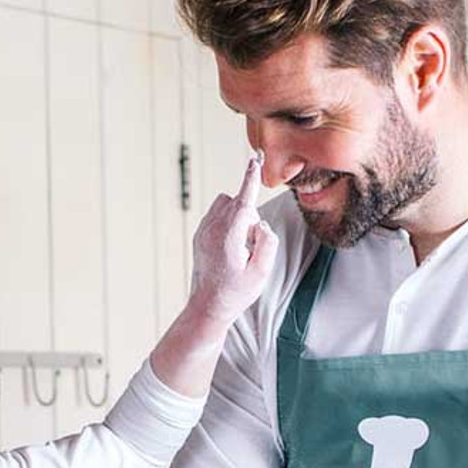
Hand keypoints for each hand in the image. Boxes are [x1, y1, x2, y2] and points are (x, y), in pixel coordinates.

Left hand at [187, 153, 277, 328]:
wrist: (208, 307)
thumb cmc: (236, 292)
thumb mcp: (261, 272)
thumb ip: (268, 243)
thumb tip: (261, 225)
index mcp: (229, 238)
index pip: (243, 202)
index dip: (251, 180)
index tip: (255, 161)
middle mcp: (212, 230)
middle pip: (237, 202)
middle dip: (249, 216)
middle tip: (250, 246)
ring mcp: (203, 231)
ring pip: (224, 204)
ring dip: (237, 216)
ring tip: (240, 244)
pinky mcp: (199, 234)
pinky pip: (216, 214)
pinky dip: (227, 222)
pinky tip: (229, 246)